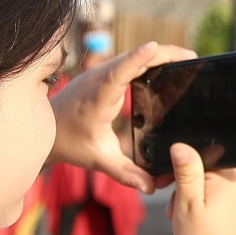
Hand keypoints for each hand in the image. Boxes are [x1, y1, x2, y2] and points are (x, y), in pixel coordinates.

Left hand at [48, 41, 195, 191]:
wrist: (45, 131)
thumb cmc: (70, 144)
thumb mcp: (98, 160)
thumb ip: (125, 173)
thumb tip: (151, 187)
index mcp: (96, 101)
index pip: (117, 75)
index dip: (136, 60)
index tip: (154, 47)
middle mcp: (95, 81)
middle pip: (130, 58)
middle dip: (161, 53)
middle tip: (190, 57)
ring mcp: (96, 73)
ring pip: (129, 56)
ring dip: (156, 53)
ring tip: (184, 58)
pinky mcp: (99, 73)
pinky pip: (125, 60)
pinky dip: (145, 58)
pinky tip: (163, 62)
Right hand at [167, 141, 235, 234]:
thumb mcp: (187, 203)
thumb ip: (186, 171)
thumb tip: (181, 145)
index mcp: (231, 178)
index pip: (200, 157)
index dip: (180, 170)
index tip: (165, 185)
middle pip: (204, 170)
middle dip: (184, 186)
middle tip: (175, 209)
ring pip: (208, 184)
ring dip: (190, 197)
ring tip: (183, 219)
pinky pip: (216, 196)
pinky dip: (201, 205)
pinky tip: (194, 222)